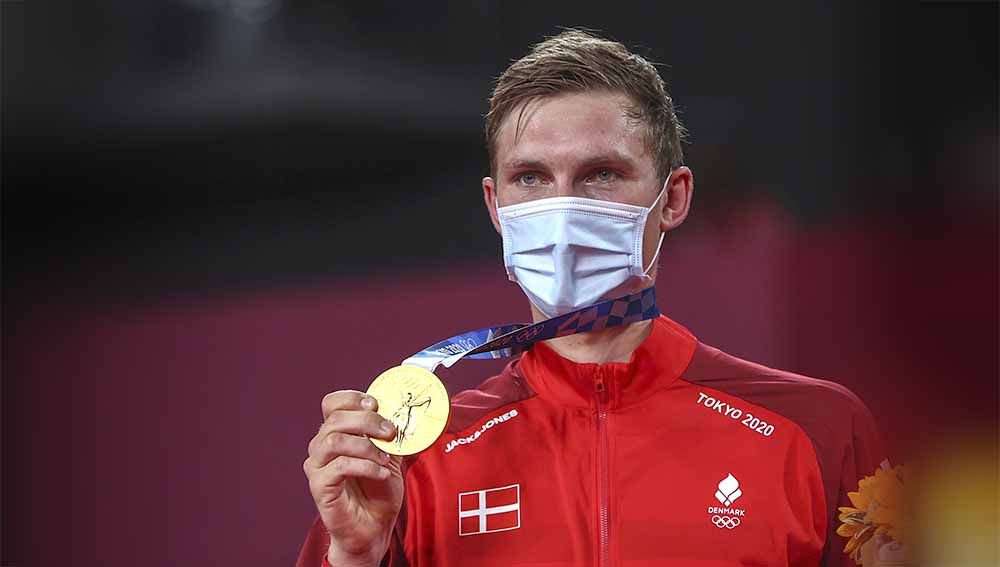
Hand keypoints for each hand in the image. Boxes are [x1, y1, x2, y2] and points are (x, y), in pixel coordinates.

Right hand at [303, 390, 403, 566]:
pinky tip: (380, 473)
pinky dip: (365, 466)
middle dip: (367, 421)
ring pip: (333, 440)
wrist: (374, 528)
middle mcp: (321, 446)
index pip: (332, 403)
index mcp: (336, 433)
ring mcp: (317, 466)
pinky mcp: (319, 486)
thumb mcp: (390, 455)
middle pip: (335, 418)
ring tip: (385, 458)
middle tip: (390, 431)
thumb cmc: (378, 491)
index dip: (352, 399)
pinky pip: (339, 467)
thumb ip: (391, 434)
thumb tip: (404, 412)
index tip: (376, 405)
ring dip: (365, 445)